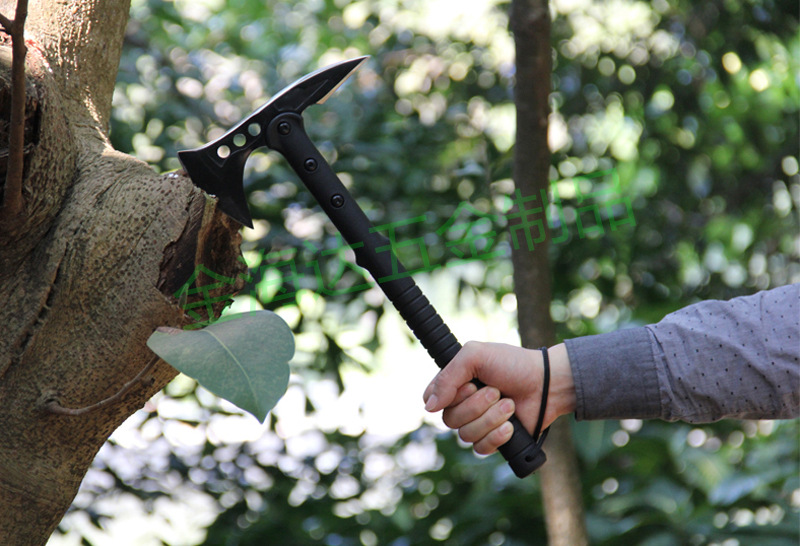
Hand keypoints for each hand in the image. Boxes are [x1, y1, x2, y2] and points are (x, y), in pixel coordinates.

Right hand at [422, 341, 575, 454]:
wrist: (546, 384)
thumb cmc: (512, 364)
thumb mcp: (475, 356)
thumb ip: (448, 377)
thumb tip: (429, 407)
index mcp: (455, 384)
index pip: (431, 399)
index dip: (446, 397)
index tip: (468, 384)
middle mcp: (462, 405)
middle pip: (449, 419)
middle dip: (477, 405)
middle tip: (497, 391)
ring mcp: (477, 424)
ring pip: (466, 435)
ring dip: (491, 418)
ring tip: (509, 405)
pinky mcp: (492, 440)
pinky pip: (481, 448)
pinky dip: (497, 436)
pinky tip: (510, 426)